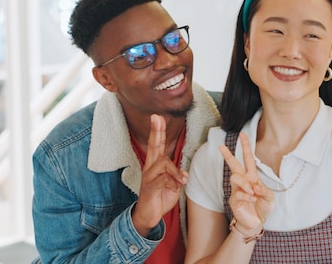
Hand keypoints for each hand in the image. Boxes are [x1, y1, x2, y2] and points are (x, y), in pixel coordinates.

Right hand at [132, 114, 187, 236]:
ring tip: (181, 181)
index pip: (156, 145)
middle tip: (156, 118)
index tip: (157, 117)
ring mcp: (148, 177)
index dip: (157, 131)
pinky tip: (175, 188)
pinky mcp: (149, 188)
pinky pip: (163, 180)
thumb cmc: (160, 197)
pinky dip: (172, 183)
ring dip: (175, 172)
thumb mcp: (172, 185)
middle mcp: (150, 168)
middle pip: (153, 146)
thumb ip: (177, 176)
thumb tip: (183, 174)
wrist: (149, 215)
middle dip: (156, 131)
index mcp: (155, 165)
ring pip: (164, 164)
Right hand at [219, 133, 273, 233]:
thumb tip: (255, 187)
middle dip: (228, 155)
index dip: (246, 147)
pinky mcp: (233, 200)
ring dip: (245, 184)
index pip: (248, 159)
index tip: (242, 135)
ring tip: (253, 192)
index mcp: (252, 177)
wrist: (256, 222)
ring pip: (235, 178)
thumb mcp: (269, 197)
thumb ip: (265, 190)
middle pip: (234, 165)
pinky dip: (247, 196)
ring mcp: (237, 190)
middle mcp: (243, 181)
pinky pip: (238, 193)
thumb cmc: (262, 207)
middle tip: (221, 147)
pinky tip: (252, 199)